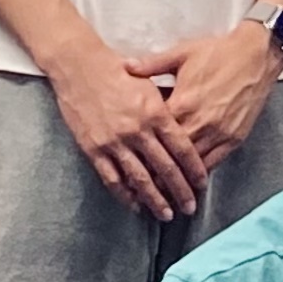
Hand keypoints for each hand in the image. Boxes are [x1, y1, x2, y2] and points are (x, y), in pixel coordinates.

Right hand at [42, 40, 204, 220]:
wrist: (80, 67)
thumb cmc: (118, 72)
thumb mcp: (151, 84)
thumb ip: (167, 109)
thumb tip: (187, 129)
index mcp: (156, 113)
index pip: (183, 149)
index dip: (195, 170)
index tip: (202, 184)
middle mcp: (138, 130)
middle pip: (165, 169)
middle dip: (181, 191)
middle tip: (190, 208)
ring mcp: (115, 142)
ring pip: (140, 179)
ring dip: (155, 200)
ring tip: (166, 214)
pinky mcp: (94, 148)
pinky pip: (112, 178)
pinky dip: (125, 195)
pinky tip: (135, 205)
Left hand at [124, 27, 281, 180]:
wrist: (257, 54)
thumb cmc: (218, 52)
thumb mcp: (181, 53)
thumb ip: (151, 64)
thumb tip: (124, 66)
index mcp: (182, 103)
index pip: (155, 135)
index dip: (141, 151)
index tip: (128, 163)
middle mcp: (199, 122)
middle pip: (171, 156)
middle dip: (156, 173)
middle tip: (140, 190)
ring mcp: (218, 132)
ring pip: (192, 165)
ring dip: (177, 180)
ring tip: (162, 196)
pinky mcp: (234, 137)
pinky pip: (214, 162)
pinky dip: (200, 174)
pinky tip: (190, 183)